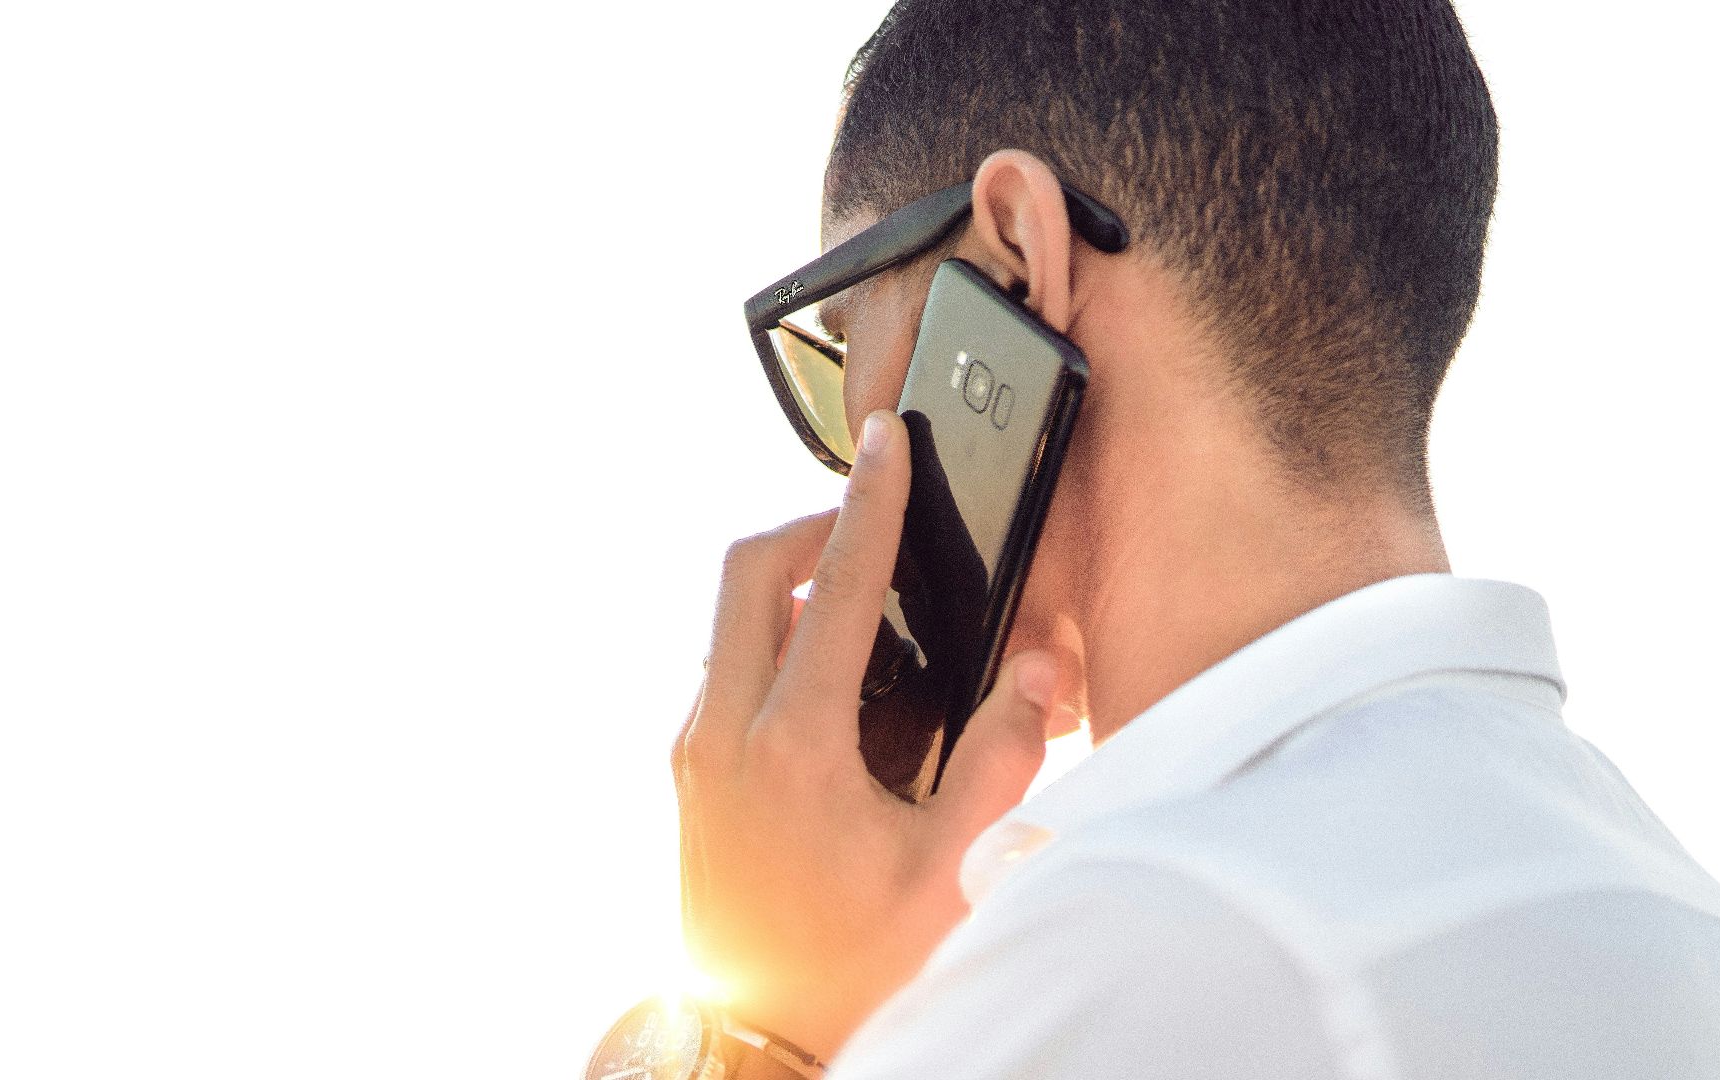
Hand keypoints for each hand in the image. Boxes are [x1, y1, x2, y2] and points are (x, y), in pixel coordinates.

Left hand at [672, 410, 1067, 1060]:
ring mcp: (693, 754)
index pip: (833, 588)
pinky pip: (724, 668)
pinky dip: (771, 639)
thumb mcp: (951, 869)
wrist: (760, 1038)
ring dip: (786, 586)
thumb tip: (1032, 667)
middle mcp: (722, 735)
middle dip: (808, 528)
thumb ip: (1002, 757)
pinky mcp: (686, 775)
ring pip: (726, 619)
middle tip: (871, 529)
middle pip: (744, 573)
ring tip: (862, 605)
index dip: (870, 503)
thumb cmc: (851, 967)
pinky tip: (833, 681)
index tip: (888, 443)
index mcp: (790, 747)